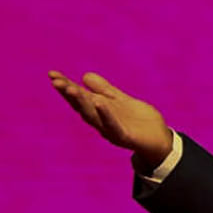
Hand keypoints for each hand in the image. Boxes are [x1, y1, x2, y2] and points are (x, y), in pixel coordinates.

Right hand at [49, 70, 173, 170]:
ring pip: (92, 116)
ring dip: (82, 103)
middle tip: (56, 81)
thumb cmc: (139, 120)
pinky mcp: (124, 137)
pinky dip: (105, 115)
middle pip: (81, 105)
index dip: (66, 86)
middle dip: (69, 93)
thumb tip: (85, 76)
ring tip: (72, 89)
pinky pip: (113, 126)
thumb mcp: (121, 100)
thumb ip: (105, 90)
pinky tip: (99, 103)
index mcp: (100, 110)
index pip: (80, 96)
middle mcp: (101, 120)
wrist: (160, 139)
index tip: (52, 74)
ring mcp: (111, 129)